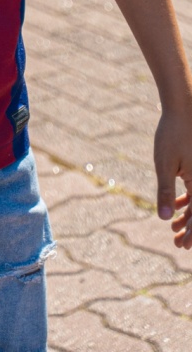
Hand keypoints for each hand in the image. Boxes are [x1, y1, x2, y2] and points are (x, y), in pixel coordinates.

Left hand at [153, 107, 191, 248]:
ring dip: (190, 216)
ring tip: (174, 227)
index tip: (183, 246)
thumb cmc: (173, 133)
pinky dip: (189, 200)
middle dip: (191, 229)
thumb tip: (164, 218)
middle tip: (178, 242)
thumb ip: (165, 192)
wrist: (184, 106)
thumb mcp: (164, 163)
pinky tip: (177, 206)